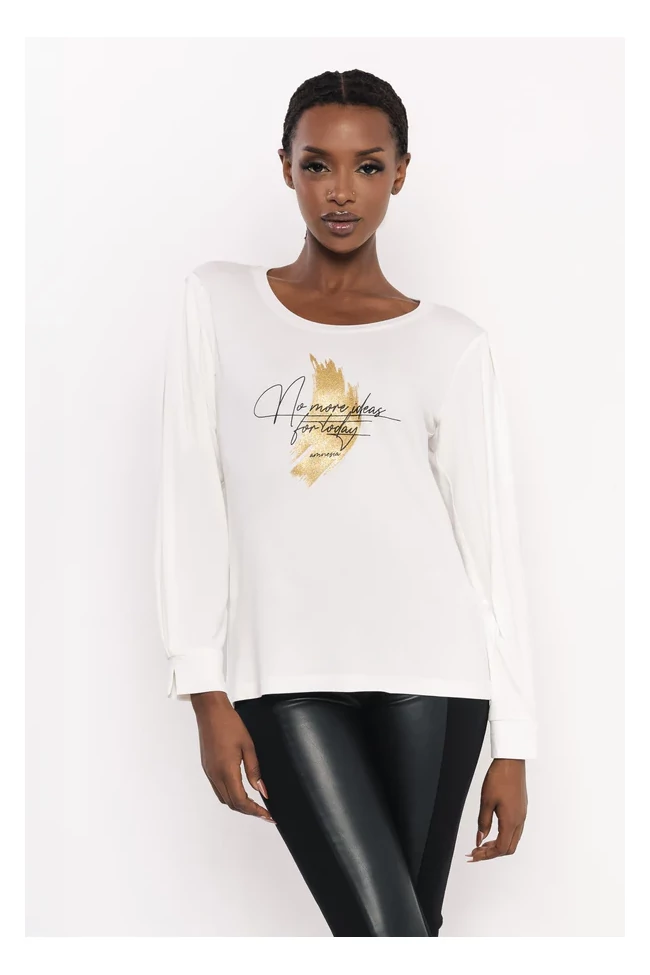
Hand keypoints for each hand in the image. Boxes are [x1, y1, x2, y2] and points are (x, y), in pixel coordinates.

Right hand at [191, 691, 275, 823]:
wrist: (211, 711)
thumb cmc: (230, 724)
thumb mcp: (248, 746)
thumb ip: (254, 770)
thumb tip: (262, 790)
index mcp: (227, 770)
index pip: (241, 801)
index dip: (255, 811)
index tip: (267, 815)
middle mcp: (215, 775)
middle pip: (232, 804)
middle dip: (248, 811)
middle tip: (264, 813)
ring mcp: (209, 772)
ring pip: (224, 798)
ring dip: (238, 804)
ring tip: (254, 805)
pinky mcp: (207, 768)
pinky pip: (218, 789)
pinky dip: (230, 795)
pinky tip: (240, 791)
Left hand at [466, 758, 527, 861]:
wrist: (512, 762)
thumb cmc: (499, 778)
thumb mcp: (486, 801)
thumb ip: (482, 822)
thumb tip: (480, 839)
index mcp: (511, 821)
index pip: (500, 848)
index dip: (486, 855)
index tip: (473, 855)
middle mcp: (519, 821)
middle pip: (508, 848)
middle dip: (491, 853)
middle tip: (476, 852)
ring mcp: (522, 815)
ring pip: (512, 840)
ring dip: (497, 845)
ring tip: (482, 844)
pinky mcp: (521, 809)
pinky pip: (515, 830)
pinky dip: (503, 836)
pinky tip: (492, 832)